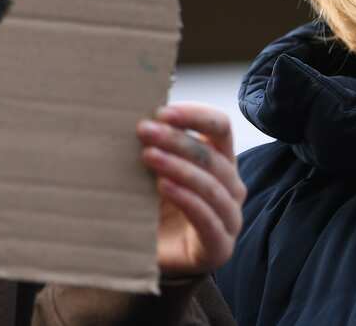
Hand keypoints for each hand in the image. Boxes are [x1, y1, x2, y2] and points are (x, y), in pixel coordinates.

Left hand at [138, 103, 245, 275]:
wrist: (143, 250)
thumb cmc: (147, 200)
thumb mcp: (148, 165)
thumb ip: (149, 140)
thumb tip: (125, 105)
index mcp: (219, 159)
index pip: (220, 127)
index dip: (194, 116)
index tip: (161, 112)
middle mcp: (230, 187)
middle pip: (212, 156)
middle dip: (176, 140)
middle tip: (143, 130)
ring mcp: (229, 218)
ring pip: (212, 187)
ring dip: (179, 167)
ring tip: (148, 156)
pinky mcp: (218, 247)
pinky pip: (209, 221)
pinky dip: (187, 200)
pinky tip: (164, 187)